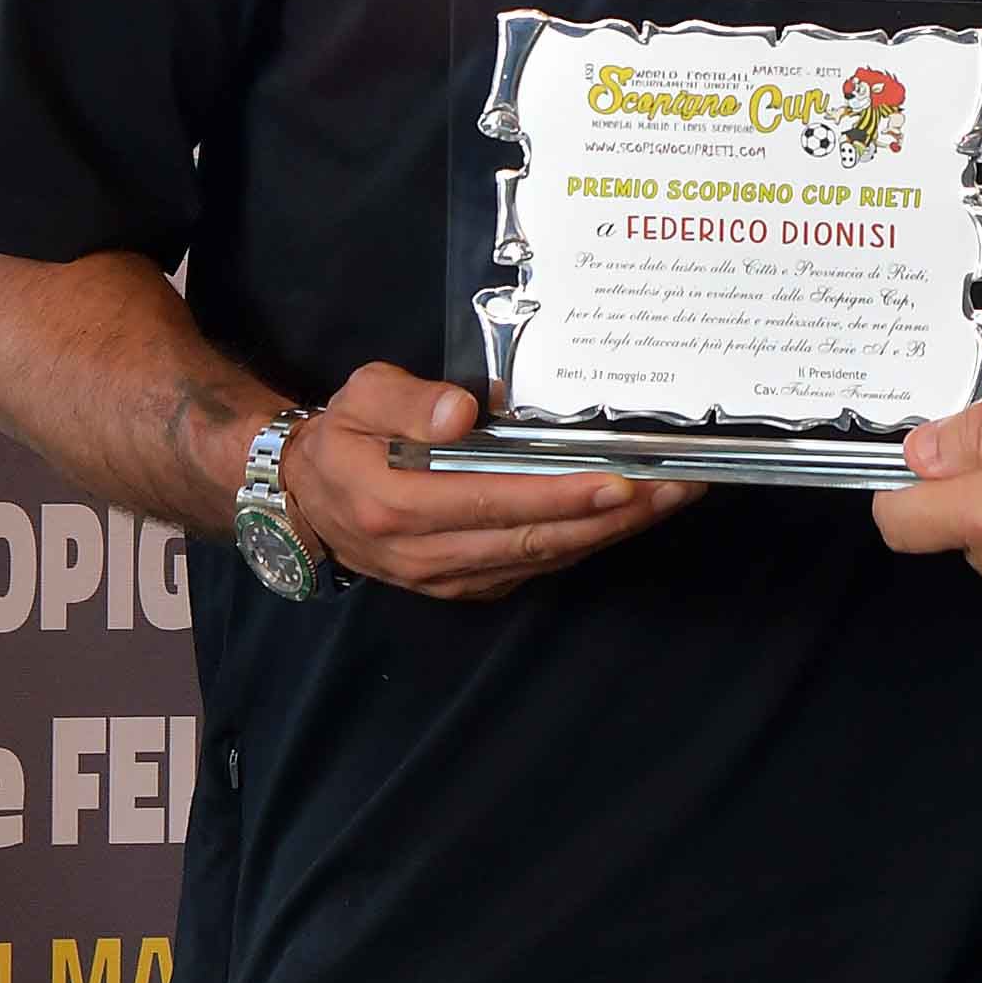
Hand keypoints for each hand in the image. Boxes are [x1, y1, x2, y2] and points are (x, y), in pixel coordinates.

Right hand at [277, 364, 700, 602]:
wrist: (306, 501)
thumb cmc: (342, 437)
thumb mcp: (358, 396)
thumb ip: (406, 400)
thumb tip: (462, 409)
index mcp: (397, 504)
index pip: (495, 500)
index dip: (562, 495)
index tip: (620, 480)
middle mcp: (426, 553)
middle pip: (535, 538)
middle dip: (612, 516)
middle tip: (676, 488)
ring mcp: (449, 577)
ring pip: (543, 557)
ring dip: (612, 533)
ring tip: (671, 499)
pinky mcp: (466, 586)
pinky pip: (534, 566)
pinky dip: (585, 544)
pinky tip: (627, 520)